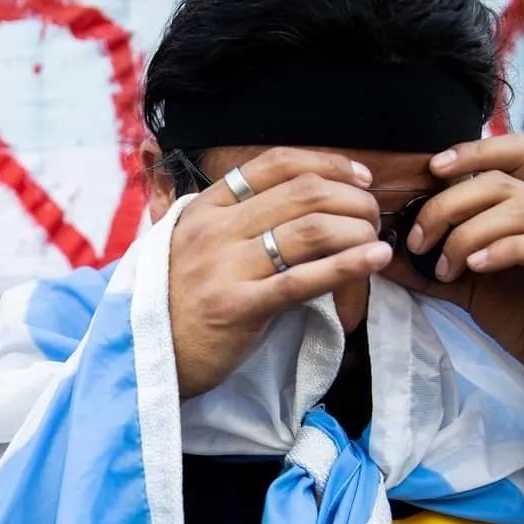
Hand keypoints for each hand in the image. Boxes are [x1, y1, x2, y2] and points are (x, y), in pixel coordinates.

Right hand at [168, 147, 390, 396]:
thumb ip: (237, 225)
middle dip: (353, 200)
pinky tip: (375, 260)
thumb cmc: (182, 307)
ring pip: (310, 230)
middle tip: (374, 217)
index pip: (275, 164)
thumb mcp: (198, 251)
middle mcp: (212, 231)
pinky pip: (303, 280)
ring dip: (357, 230)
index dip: (327, 164)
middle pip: (303, 193)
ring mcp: (222, 268)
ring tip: (377, 241)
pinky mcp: (236, 307)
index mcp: (205, 210)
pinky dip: (349, 266)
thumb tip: (307, 208)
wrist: (147, 360)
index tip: (358, 178)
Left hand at [387, 135, 523, 386]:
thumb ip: (429, 265)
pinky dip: (499, 249)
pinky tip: (475, 266)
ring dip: (466, 237)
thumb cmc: (514, 310)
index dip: (474, 152)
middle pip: (497, 182)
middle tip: (417, 241)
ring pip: (513, 209)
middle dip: (446, 207)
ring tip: (445, 269)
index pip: (512, 154)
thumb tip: (383, 255)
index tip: (434, 167)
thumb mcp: (466, 284)